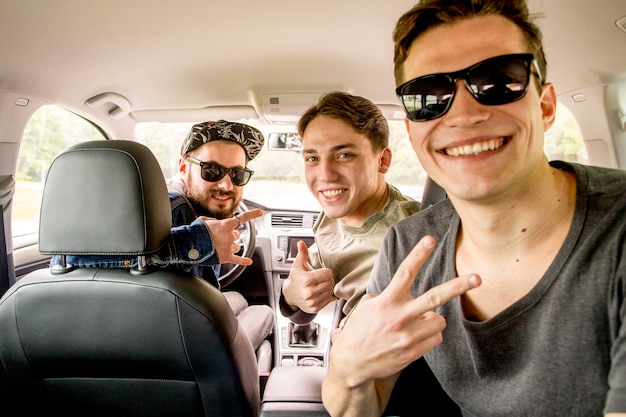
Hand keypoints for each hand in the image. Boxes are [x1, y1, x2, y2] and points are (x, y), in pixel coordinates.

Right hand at [202, 209, 262, 265]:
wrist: (189, 245)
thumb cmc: (196, 232)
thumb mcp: (204, 220)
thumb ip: (214, 221)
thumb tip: (217, 224)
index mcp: (226, 224)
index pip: (242, 218)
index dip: (252, 214)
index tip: (260, 212)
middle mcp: (230, 235)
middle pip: (237, 235)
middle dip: (230, 235)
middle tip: (220, 237)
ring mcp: (229, 247)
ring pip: (237, 246)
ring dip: (231, 245)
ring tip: (220, 246)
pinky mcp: (226, 257)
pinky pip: (238, 259)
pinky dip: (244, 261)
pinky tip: (249, 261)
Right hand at [283, 240, 334, 313]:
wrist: (289, 294)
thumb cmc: (295, 278)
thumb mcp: (298, 265)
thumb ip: (302, 253)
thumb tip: (301, 243)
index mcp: (306, 280)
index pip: (328, 273)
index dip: (326, 271)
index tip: (321, 272)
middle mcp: (309, 292)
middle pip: (330, 282)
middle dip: (327, 279)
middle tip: (321, 279)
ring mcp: (312, 301)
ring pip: (330, 291)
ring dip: (327, 287)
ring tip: (319, 285)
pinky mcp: (314, 308)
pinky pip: (328, 300)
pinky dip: (326, 296)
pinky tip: (319, 292)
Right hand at [329, 235, 480, 387]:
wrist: (352, 363)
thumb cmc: (359, 331)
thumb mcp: (367, 306)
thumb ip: (387, 297)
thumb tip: (404, 294)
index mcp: (386, 301)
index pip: (405, 272)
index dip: (418, 254)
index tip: (430, 240)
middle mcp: (399, 317)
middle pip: (434, 297)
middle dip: (458, 286)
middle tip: (478, 278)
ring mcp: (407, 336)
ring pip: (439, 320)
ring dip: (432, 320)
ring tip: (415, 324)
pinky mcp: (413, 352)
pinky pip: (436, 338)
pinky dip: (429, 336)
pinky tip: (413, 338)